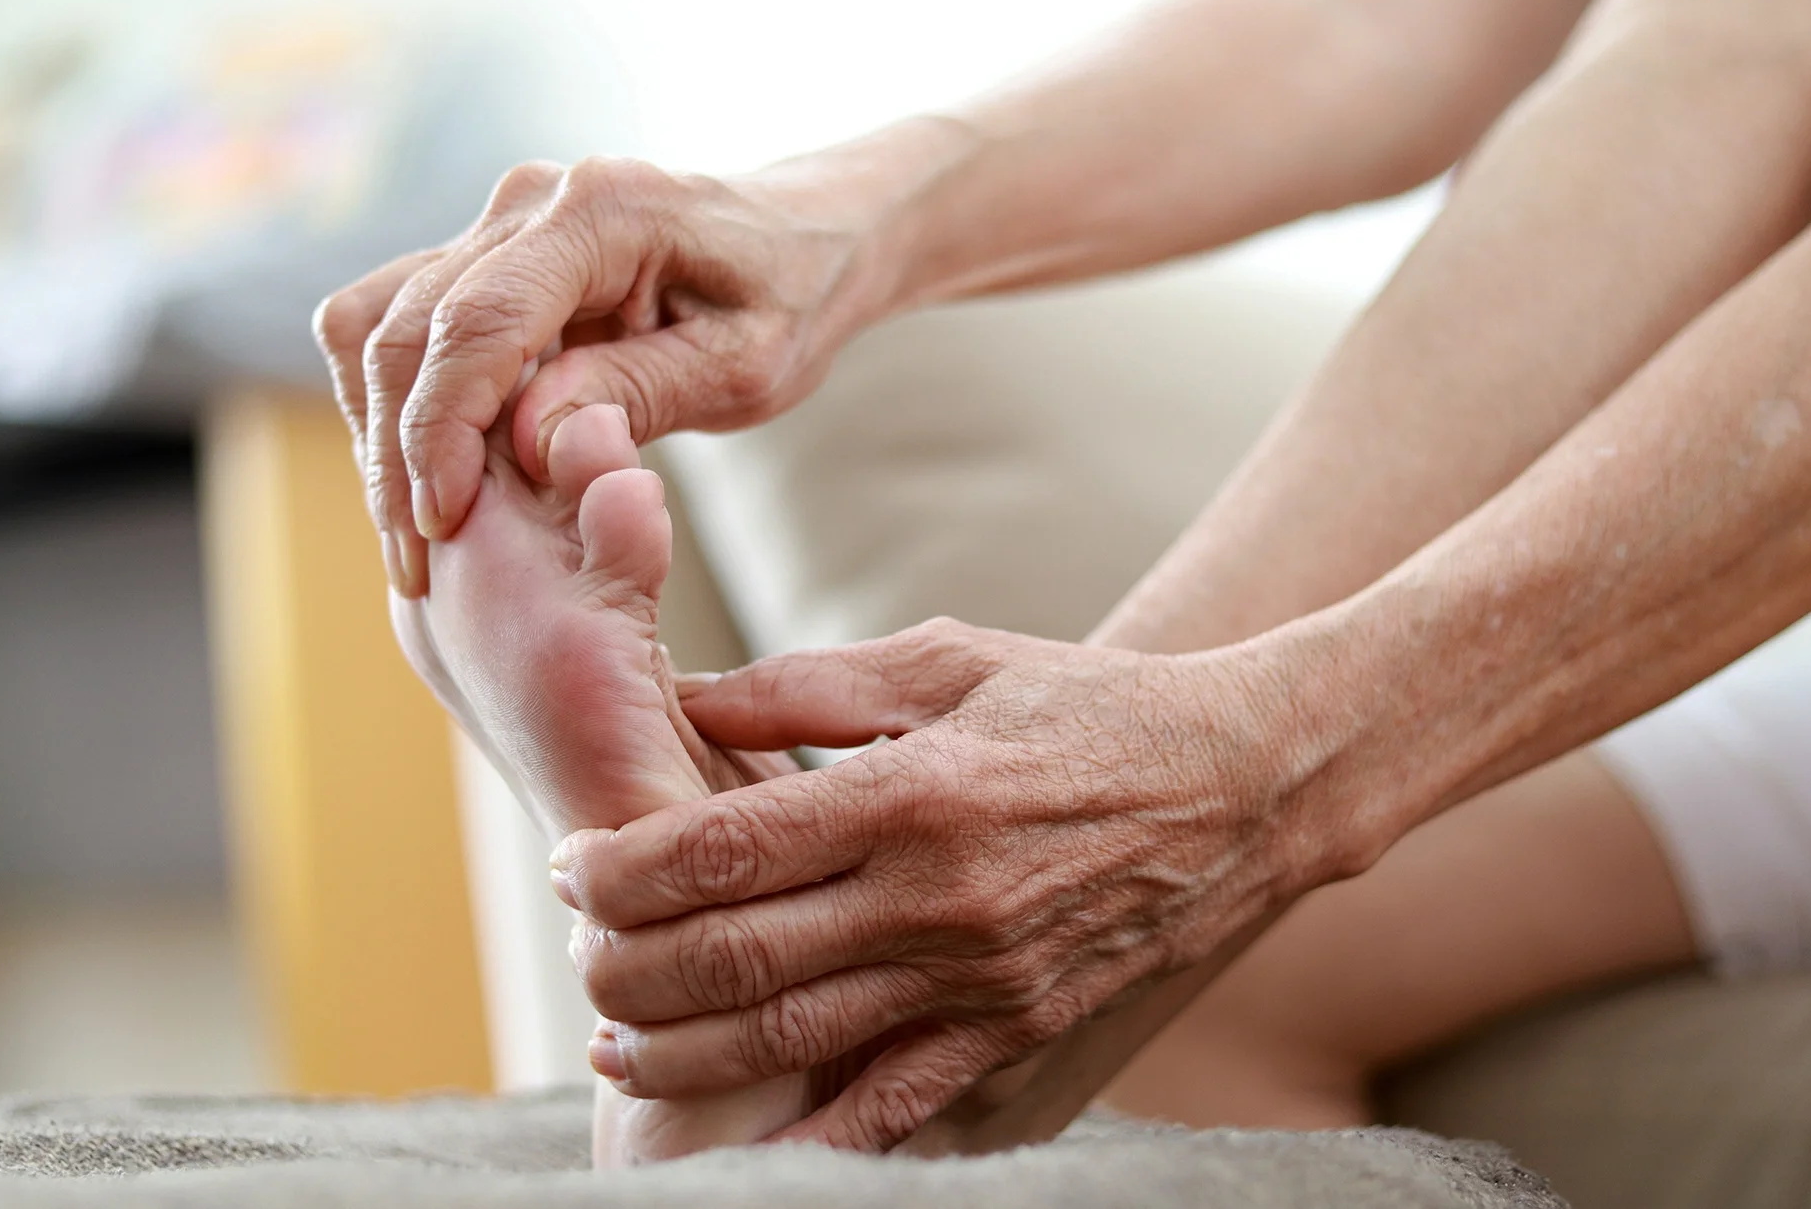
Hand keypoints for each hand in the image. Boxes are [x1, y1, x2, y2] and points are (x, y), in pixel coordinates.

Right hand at [312, 154, 892, 596]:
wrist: (795, 242)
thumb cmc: (785, 301)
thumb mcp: (745, 365)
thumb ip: (640, 392)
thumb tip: (526, 437)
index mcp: (602, 213)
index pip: (479, 321)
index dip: (442, 429)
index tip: (440, 524)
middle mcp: (528, 202)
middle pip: (407, 327)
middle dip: (398, 452)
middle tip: (418, 564)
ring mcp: (495, 225)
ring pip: (377, 325)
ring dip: (382, 434)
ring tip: (417, 538)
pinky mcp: (477, 258)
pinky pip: (393, 324)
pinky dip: (394, 407)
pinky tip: (430, 484)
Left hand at [552, 618, 1364, 1151]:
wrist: (1241, 787)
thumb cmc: (1082, 706)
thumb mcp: (947, 662)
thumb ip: (805, 685)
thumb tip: (678, 695)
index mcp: (912, 791)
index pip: (723, 849)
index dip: (621, 869)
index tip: (570, 867)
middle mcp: (938, 898)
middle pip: (734, 957)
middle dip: (626, 969)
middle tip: (577, 958)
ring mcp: (978, 980)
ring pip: (790, 1039)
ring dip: (679, 1055)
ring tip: (614, 1046)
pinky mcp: (1013, 1034)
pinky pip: (896, 1105)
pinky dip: (815, 1139)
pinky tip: (745, 1149)